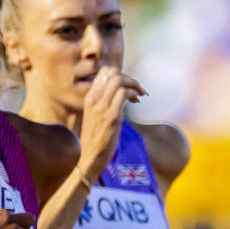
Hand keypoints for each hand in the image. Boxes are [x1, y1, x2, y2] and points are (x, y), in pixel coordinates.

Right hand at [78, 67, 144, 181]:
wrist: (89, 156)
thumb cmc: (96, 138)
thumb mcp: (96, 115)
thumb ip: (104, 102)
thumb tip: (120, 94)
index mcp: (89, 97)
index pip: (104, 72)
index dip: (120, 74)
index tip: (129, 86)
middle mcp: (93, 99)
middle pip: (113, 73)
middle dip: (130, 78)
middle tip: (139, 90)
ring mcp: (102, 107)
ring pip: (119, 80)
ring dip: (134, 85)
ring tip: (140, 95)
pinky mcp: (111, 117)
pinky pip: (124, 94)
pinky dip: (134, 93)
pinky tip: (137, 101)